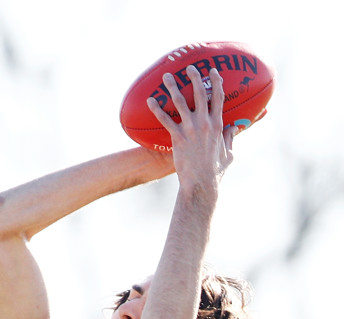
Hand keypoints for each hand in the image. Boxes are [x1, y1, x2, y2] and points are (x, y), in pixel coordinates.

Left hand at [146, 66, 237, 196]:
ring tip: (167, 76)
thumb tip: (235, 128)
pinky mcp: (177, 137)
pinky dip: (157, 109)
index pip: (218, 97)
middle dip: (195, 77)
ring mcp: (191, 129)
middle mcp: (205, 123)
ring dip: (173, 86)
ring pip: (180, 101)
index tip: (213, 71)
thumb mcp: (229, 155)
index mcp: (218, 125)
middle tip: (190, 67)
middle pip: (200, 92)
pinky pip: (165, 119)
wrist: (201, 184)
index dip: (216, 82)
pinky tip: (150, 101)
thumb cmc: (215, 173)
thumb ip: (231, 139)